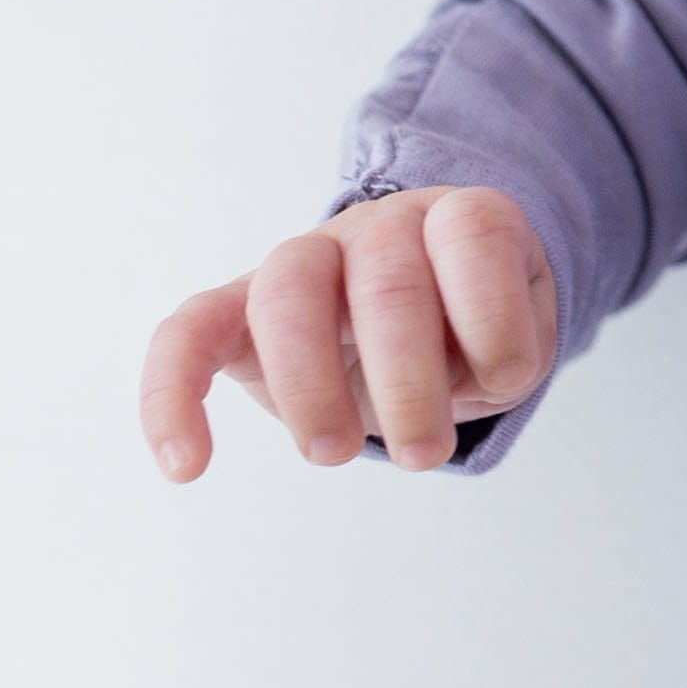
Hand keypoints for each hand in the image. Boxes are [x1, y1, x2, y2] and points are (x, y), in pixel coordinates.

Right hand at [140, 185, 556, 481]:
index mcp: (454, 222)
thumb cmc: (470, 328)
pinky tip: (186, 465)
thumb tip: (483, 373)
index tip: (508, 377)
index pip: (474, 232)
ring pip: (287, 292)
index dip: (494, 310)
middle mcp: (379, 227)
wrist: (421, 311)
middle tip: (424, 452)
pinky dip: (173, 393)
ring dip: (311, 385)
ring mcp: (305, 260)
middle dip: (408, 378)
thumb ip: (505, 346)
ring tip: (334, 453)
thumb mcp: (513, 337)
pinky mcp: (238, 310)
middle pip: (385, 277)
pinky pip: (187, 331)